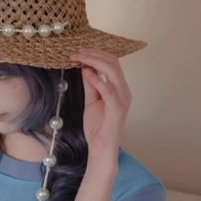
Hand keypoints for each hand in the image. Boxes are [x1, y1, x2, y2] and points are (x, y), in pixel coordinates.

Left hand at [68, 48, 131, 163]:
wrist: (101, 148)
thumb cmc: (98, 127)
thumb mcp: (91, 100)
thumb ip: (90, 84)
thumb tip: (85, 67)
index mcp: (120, 88)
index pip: (112, 63)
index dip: (96, 54)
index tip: (79, 51)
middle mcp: (124, 91)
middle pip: (113, 62)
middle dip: (94, 54)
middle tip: (76, 52)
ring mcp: (122, 100)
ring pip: (113, 71)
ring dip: (94, 62)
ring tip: (79, 58)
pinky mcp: (117, 110)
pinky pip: (109, 91)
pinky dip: (97, 79)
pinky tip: (86, 72)